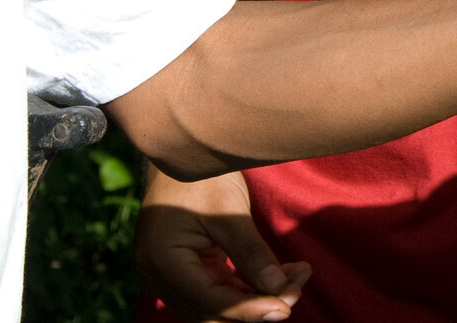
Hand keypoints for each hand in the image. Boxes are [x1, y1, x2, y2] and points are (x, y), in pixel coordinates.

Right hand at [134, 167, 309, 322]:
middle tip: (297, 289)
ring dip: (257, 296)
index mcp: (162, 261)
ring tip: (298, 275)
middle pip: (213, 311)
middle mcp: (158, 277)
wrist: (182, 150)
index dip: (250, 309)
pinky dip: (248, 287)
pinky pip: (218, 291)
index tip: (286, 308)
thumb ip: (251, 253)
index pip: (210, 301)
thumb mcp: (228, 211)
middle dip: (257, 305)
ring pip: (218, 305)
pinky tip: (283, 274)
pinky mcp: (186, 271)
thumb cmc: (201, 175)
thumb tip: (278, 289)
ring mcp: (169, 276)